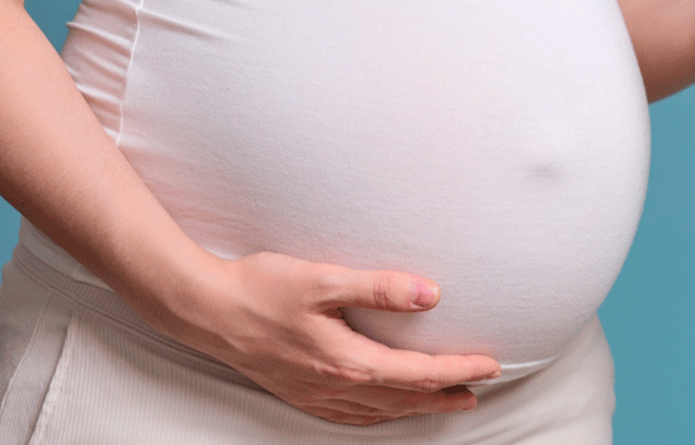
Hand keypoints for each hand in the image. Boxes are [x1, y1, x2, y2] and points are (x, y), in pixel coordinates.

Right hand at [172, 252, 500, 425]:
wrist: (205, 309)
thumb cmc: (260, 288)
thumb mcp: (324, 279)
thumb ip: (379, 288)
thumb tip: (429, 295)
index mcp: (346, 361)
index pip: (418, 372)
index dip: (458, 370)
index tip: (489, 366)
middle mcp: (334, 386)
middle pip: (404, 398)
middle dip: (445, 395)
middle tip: (478, 391)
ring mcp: (314, 394)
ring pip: (379, 411)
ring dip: (416, 407)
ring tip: (444, 402)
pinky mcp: (298, 391)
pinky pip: (349, 415)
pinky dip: (378, 414)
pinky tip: (382, 410)